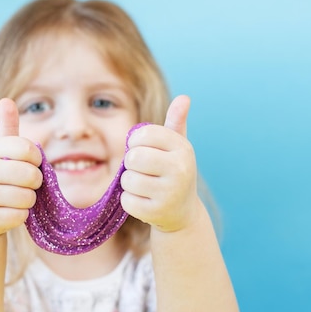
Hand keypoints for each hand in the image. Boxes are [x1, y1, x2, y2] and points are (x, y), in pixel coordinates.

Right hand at [0, 98, 42, 237]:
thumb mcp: (1, 151)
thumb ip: (8, 127)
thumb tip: (6, 100)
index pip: (27, 149)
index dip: (37, 159)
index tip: (31, 163)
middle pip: (31, 176)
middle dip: (35, 182)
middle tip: (25, 184)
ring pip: (28, 198)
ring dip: (28, 200)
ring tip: (15, 198)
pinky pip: (21, 215)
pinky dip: (20, 215)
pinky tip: (8, 211)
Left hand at [120, 95, 198, 232]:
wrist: (182, 213)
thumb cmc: (173, 172)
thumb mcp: (177, 147)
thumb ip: (176, 122)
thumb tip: (184, 98)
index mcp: (183, 148)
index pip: (144, 134)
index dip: (135, 142)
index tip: (144, 150)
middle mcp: (180, 169)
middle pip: (133, 157)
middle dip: (131, 164)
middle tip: (143, 171)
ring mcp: (169, 192)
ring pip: (127, 180)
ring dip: (130, 184)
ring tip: (146, 187)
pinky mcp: (156, 212)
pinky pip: (126, 200)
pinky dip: (130, 201)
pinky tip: (145, 202)